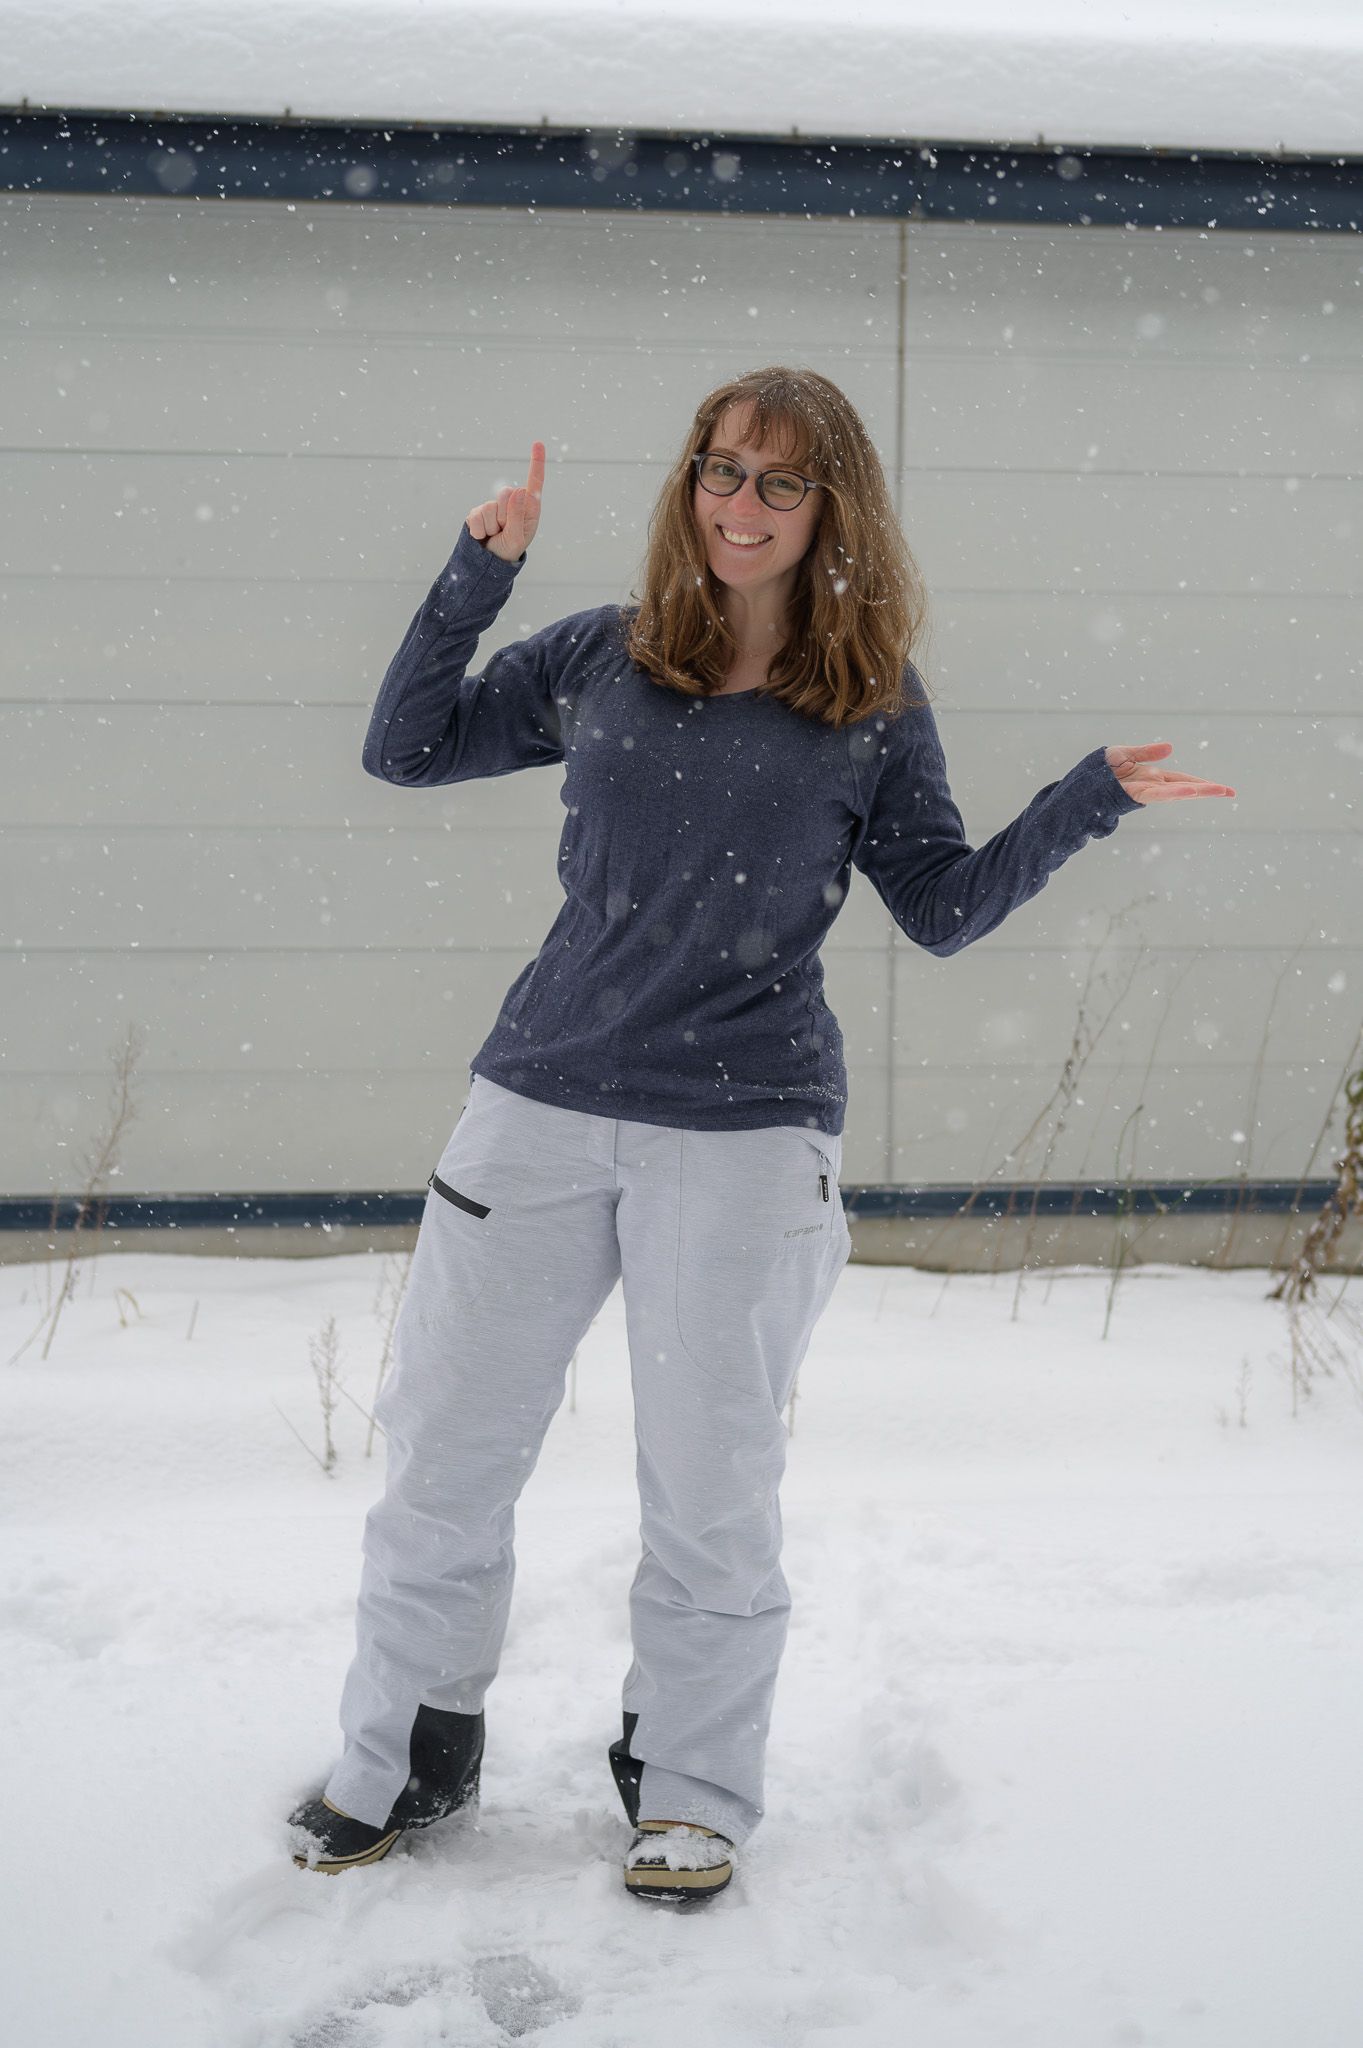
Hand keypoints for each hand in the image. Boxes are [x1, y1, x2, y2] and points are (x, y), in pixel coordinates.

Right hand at [466, 442, 544, 562]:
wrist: (488, 562)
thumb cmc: (509, 550)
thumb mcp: (517, 537)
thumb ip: (518, 515)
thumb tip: (519, 490)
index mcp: (529, 507)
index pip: (534, 481)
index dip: (536, 462)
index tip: (538, 443)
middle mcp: (512, 502)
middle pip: (506, 494)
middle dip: (505, 517)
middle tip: (504, 531)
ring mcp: (493, 505)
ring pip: (490, 507)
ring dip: (492, 526)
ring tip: (495, 535)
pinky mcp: (477, 512)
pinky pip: (476, 516)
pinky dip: (479, 530)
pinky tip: (483, 536)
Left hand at [1105, 741, 1235, 803]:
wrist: (1077, 784)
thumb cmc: (1098, 771)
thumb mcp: (1124, 755)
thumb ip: (1147, 753)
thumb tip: (1170, 748)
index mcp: (1152, 777)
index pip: (1183, 781)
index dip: (1202, 784)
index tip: (1223, 789)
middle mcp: (1151, 786)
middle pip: (1184, 788)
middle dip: (1207, 790)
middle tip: (1231, 792)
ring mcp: (1143, 791)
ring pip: (1174, 792)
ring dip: (1194, 791)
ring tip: (1216, 790)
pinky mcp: (1133, 794)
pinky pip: (1157, 793)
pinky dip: (1173, 792)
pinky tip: (1187, 792)